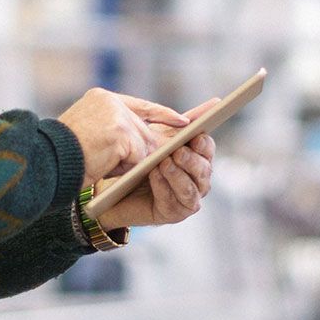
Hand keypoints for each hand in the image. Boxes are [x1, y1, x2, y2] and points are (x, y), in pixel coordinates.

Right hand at [55, 88, 187, 188]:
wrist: (44, 161)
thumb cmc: (62, 155)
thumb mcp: (90, 134)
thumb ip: (117, 131)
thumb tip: (149, 145)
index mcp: (101, 98)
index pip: (141, 106)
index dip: (162, 115)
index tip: (183, 121)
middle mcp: (110, 102)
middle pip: (144, 128)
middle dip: (151, 145)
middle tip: (162, 152)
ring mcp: (116, 116)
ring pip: (141, 145)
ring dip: (128, 161)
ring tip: (102, 163)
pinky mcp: (120, 134)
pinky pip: (136, 156)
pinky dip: (123, 167)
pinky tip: (103, 166)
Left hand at [96, 97, 219, 230]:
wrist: (113, 192)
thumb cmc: (136, 162)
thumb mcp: (154, 139)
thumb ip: (177, 124)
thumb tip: (206, 106)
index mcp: (195, 158)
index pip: (206, 147)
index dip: (203, 141)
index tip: (196, 133)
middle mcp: (197, 179)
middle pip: (204, 167)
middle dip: (192, 159)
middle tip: (177, 149)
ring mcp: (189, 198)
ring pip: (193, 186)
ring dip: (179, 173)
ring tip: (164, 162)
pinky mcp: (175, 213)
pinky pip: (175, 201)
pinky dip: (165, 187)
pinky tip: (155, 175)